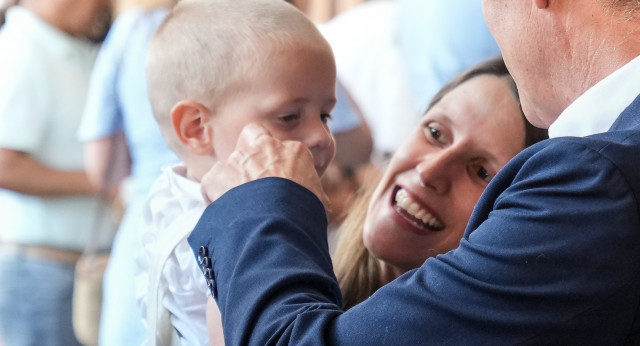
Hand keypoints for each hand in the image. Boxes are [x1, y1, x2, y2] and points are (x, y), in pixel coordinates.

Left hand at [201, 123, 329, 206]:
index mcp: (293, 151)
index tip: (279, 182)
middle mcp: (265, 148)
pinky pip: (211, 182)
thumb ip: (312, 192)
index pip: (284, 150)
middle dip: (251, 156)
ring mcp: (239, 159)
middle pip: (253, 140)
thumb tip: (315, 201)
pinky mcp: (218, 174)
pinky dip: (214, 195)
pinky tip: (224, 211)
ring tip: (240, 206)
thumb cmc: (304, 214)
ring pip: (231, 164)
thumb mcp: (319, 200)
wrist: (279, 223)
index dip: (280, 166)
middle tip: (254, 180)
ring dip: (233, 181)